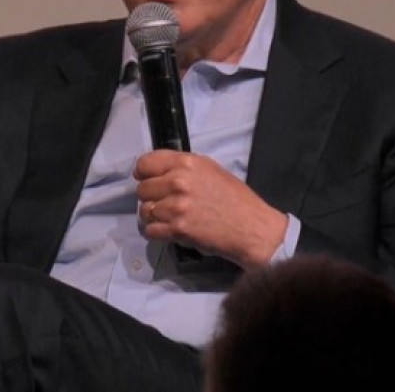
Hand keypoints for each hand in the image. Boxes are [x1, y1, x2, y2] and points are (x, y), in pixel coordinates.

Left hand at [134, 150, 287, 268]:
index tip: (148, 180)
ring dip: (154, 217)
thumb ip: (183, 168)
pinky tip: (170, 231)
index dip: (144, 173)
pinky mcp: (177, 229)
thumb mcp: (211, 170)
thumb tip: (157, 172)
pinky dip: (156, 233)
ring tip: (170, 219)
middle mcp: (179, 181)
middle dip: (151, 198)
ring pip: (144, 211)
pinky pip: (150, 231)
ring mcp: (176, 206)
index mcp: (187, 163)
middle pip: (142, 189)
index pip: (145, 163)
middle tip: (166, 204)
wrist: (252, 227)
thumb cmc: (235, 199)